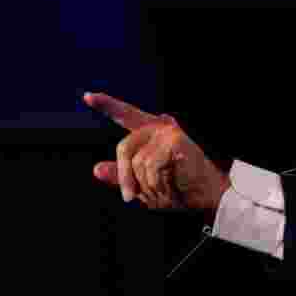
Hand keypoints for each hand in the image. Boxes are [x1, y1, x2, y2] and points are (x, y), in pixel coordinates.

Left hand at [83, 92, 230, 211]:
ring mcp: (167, 132)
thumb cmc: (180, 189)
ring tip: (164, 191)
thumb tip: (97, 169)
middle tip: (129, 198)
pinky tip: (172, 186)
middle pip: (124, 148)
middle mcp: (159, 128)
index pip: (126, 116)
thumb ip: (122, 176)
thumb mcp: (145, 185)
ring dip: (147, 185)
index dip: (108, 105)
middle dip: (124, 177)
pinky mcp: (174, 140)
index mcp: (151, 135)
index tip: (87, 97)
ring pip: (138, 163)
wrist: (208, 196)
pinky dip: (158, 183)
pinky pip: (151, 166)